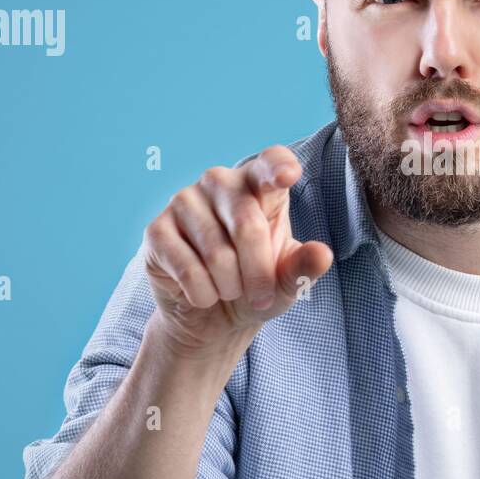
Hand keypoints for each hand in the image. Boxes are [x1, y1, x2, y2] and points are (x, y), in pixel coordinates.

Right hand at [141, 145, 332, 361]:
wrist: (213, 316)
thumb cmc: (256, 287)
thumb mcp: (286, 282)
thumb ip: (303, 267)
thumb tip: (322, 254)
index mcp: (258, 185)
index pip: (270, 162)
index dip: (278, 167)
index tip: (288, 176)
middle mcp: (220, 182)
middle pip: (248, 225)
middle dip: (259, 273)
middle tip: (261, 297)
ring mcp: (184, 201)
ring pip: (217, 252)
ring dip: (230, 287)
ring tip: (230, 292)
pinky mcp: (157, 230)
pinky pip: (187, 267)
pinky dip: (203, 294)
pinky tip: (203, 295)